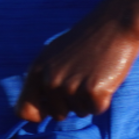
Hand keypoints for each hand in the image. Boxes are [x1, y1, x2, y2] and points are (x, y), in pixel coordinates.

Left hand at [17, 16, 138, 121]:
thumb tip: (34, 111)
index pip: (23, 111)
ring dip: (89, 99)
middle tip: (83, 77)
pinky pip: (97, 110)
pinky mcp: (92, 91)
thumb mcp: (55, 54)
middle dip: (71, 104)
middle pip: (58, 115)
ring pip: (80, 112)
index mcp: (37, 70)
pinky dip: (104, 99)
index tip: (49, 110)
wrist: (115, 23)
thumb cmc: (87, 39)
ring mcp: (70, 87)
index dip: (38, 114)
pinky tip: (106, 78)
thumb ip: (44, 78)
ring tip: (95, 73)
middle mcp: (50, 80)